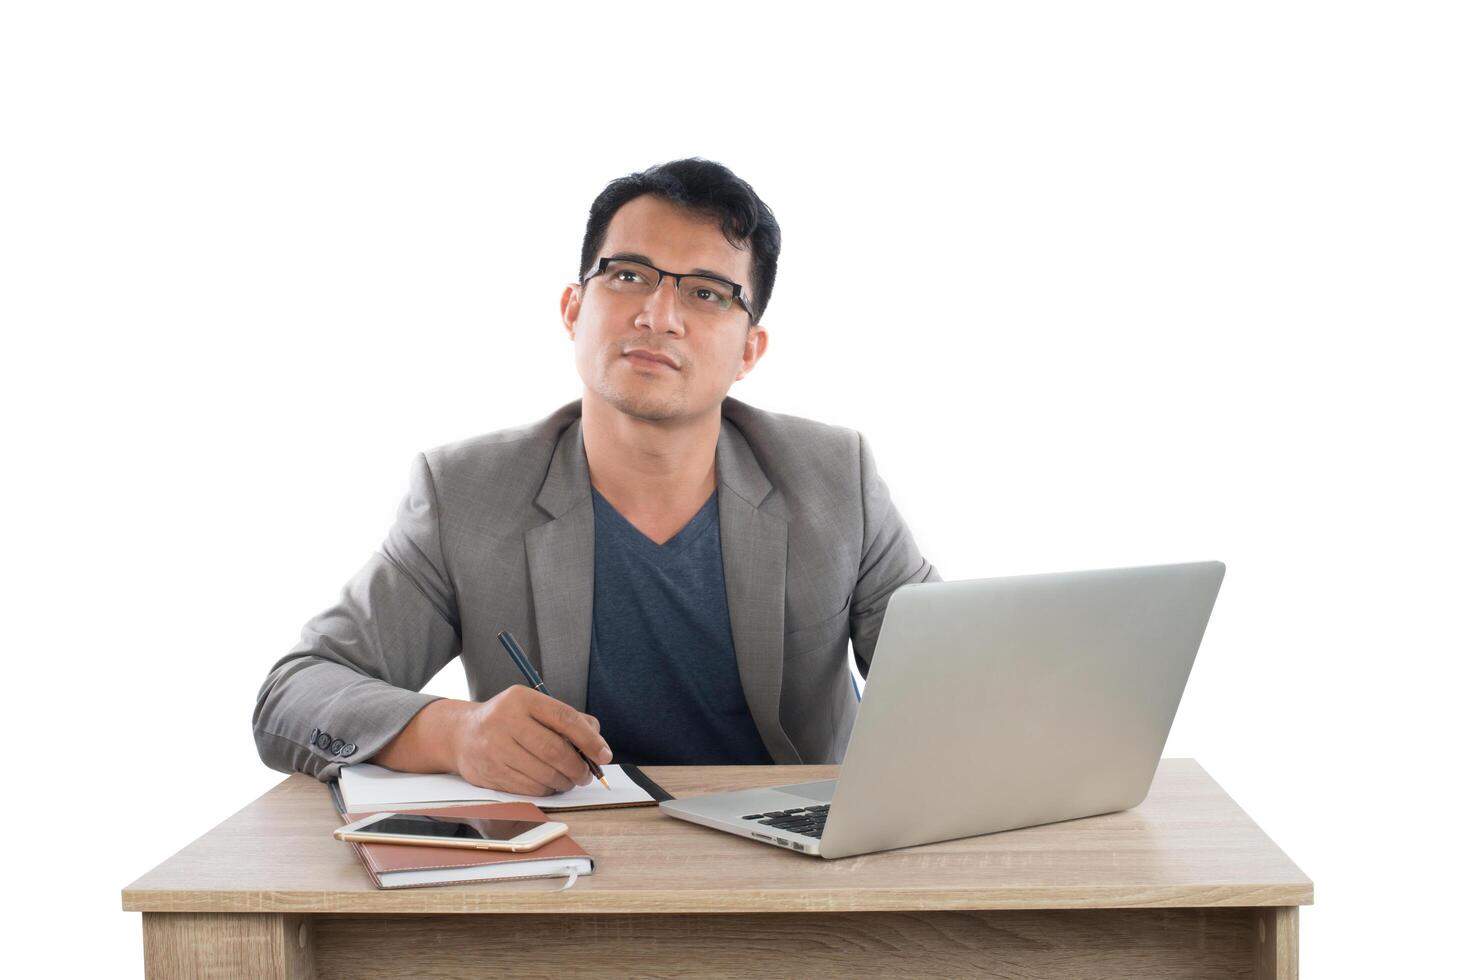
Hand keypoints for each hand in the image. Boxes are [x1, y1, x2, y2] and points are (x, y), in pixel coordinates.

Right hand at [449, 685, 612, 795]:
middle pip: (555, 750)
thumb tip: (598, 741)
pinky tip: (550, 784)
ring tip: (570, 779)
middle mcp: (505, 721)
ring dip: (564, 781)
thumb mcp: (534, 707)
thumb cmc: (508, 720)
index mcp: (521, 699)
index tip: (604, 755)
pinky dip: (547, 790)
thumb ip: (568, 719)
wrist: (461, 735)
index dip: (590, 740)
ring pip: (543, 773)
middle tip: (586, 774)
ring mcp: (495, 748)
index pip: (564, 719)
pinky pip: (529, 788)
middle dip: (579, 767)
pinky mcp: (490, 773)